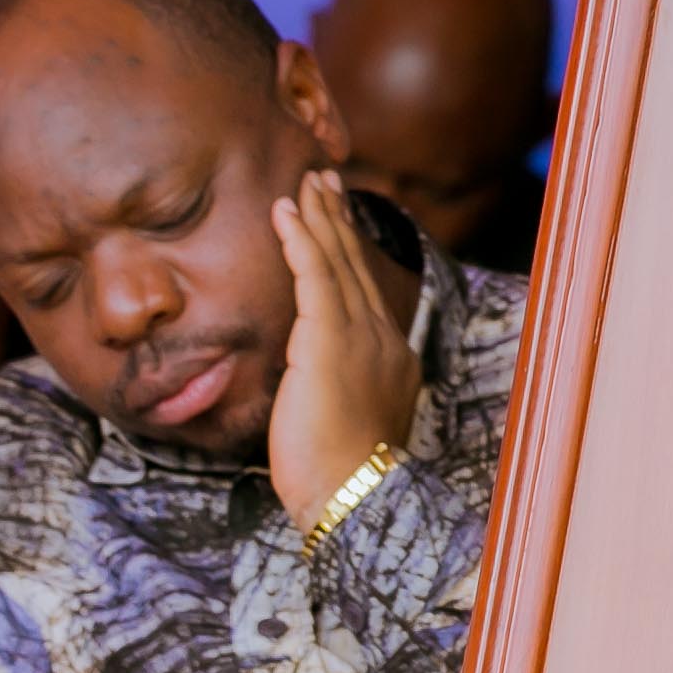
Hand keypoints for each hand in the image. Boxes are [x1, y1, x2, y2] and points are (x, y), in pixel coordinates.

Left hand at [268, 169, 423, 529]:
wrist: (355, 492)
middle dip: (339, 219)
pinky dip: (300, 238)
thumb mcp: (345, 423)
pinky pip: (314, 274)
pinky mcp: (329, 338)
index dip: (351, 249)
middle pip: (356, 264)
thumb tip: (312, 385)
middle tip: (325, 180)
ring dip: (320, 216)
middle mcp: (380, 336)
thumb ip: (334, 391)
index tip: (337, 219)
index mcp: (388, 355)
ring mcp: (358, 335)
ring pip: (337, 260)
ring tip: (305, 183)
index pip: (365, 289)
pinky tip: (285, 211)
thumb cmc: (343, 474)